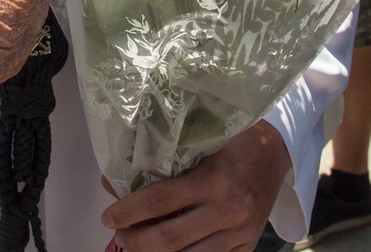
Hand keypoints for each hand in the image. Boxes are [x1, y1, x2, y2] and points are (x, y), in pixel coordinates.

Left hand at [102, 122, 289, 251]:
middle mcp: (228, 210)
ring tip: (136, 245)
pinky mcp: (247, 248)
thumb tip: (116, 181)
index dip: (128, 212)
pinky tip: (165, 251)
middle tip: (118, 233)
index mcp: (213, 179)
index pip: (159, 201)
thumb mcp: (196, 143)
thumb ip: (162, 162)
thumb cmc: (228, 141)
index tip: (107, 217)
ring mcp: (240, 234)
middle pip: (170, 238)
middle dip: (136, 240)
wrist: (273, 154)